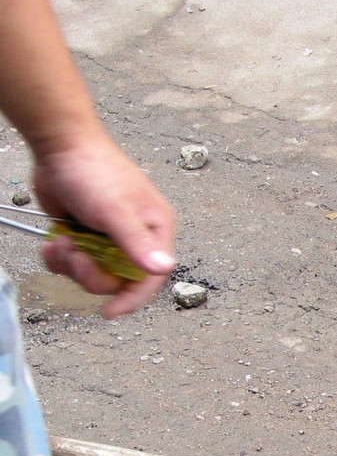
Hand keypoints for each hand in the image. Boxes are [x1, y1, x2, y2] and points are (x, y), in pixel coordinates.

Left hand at [31, 135, 175, 317]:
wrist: (59, 145)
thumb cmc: (94, 170)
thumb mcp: (117, 211)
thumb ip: (138, 243)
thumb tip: (163, 268)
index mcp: (154, 230)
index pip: (152, 276)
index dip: (133, 298)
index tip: (111, 311)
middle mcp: (135, 237)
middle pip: (118, 280)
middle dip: (92, 275)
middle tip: (77, 257)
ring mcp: (107, 237)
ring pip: (93, 273)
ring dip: (72, 264)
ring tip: (63, 242)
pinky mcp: (84, 234)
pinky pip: (74, 262)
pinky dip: (59, 257)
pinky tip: (54, 241)